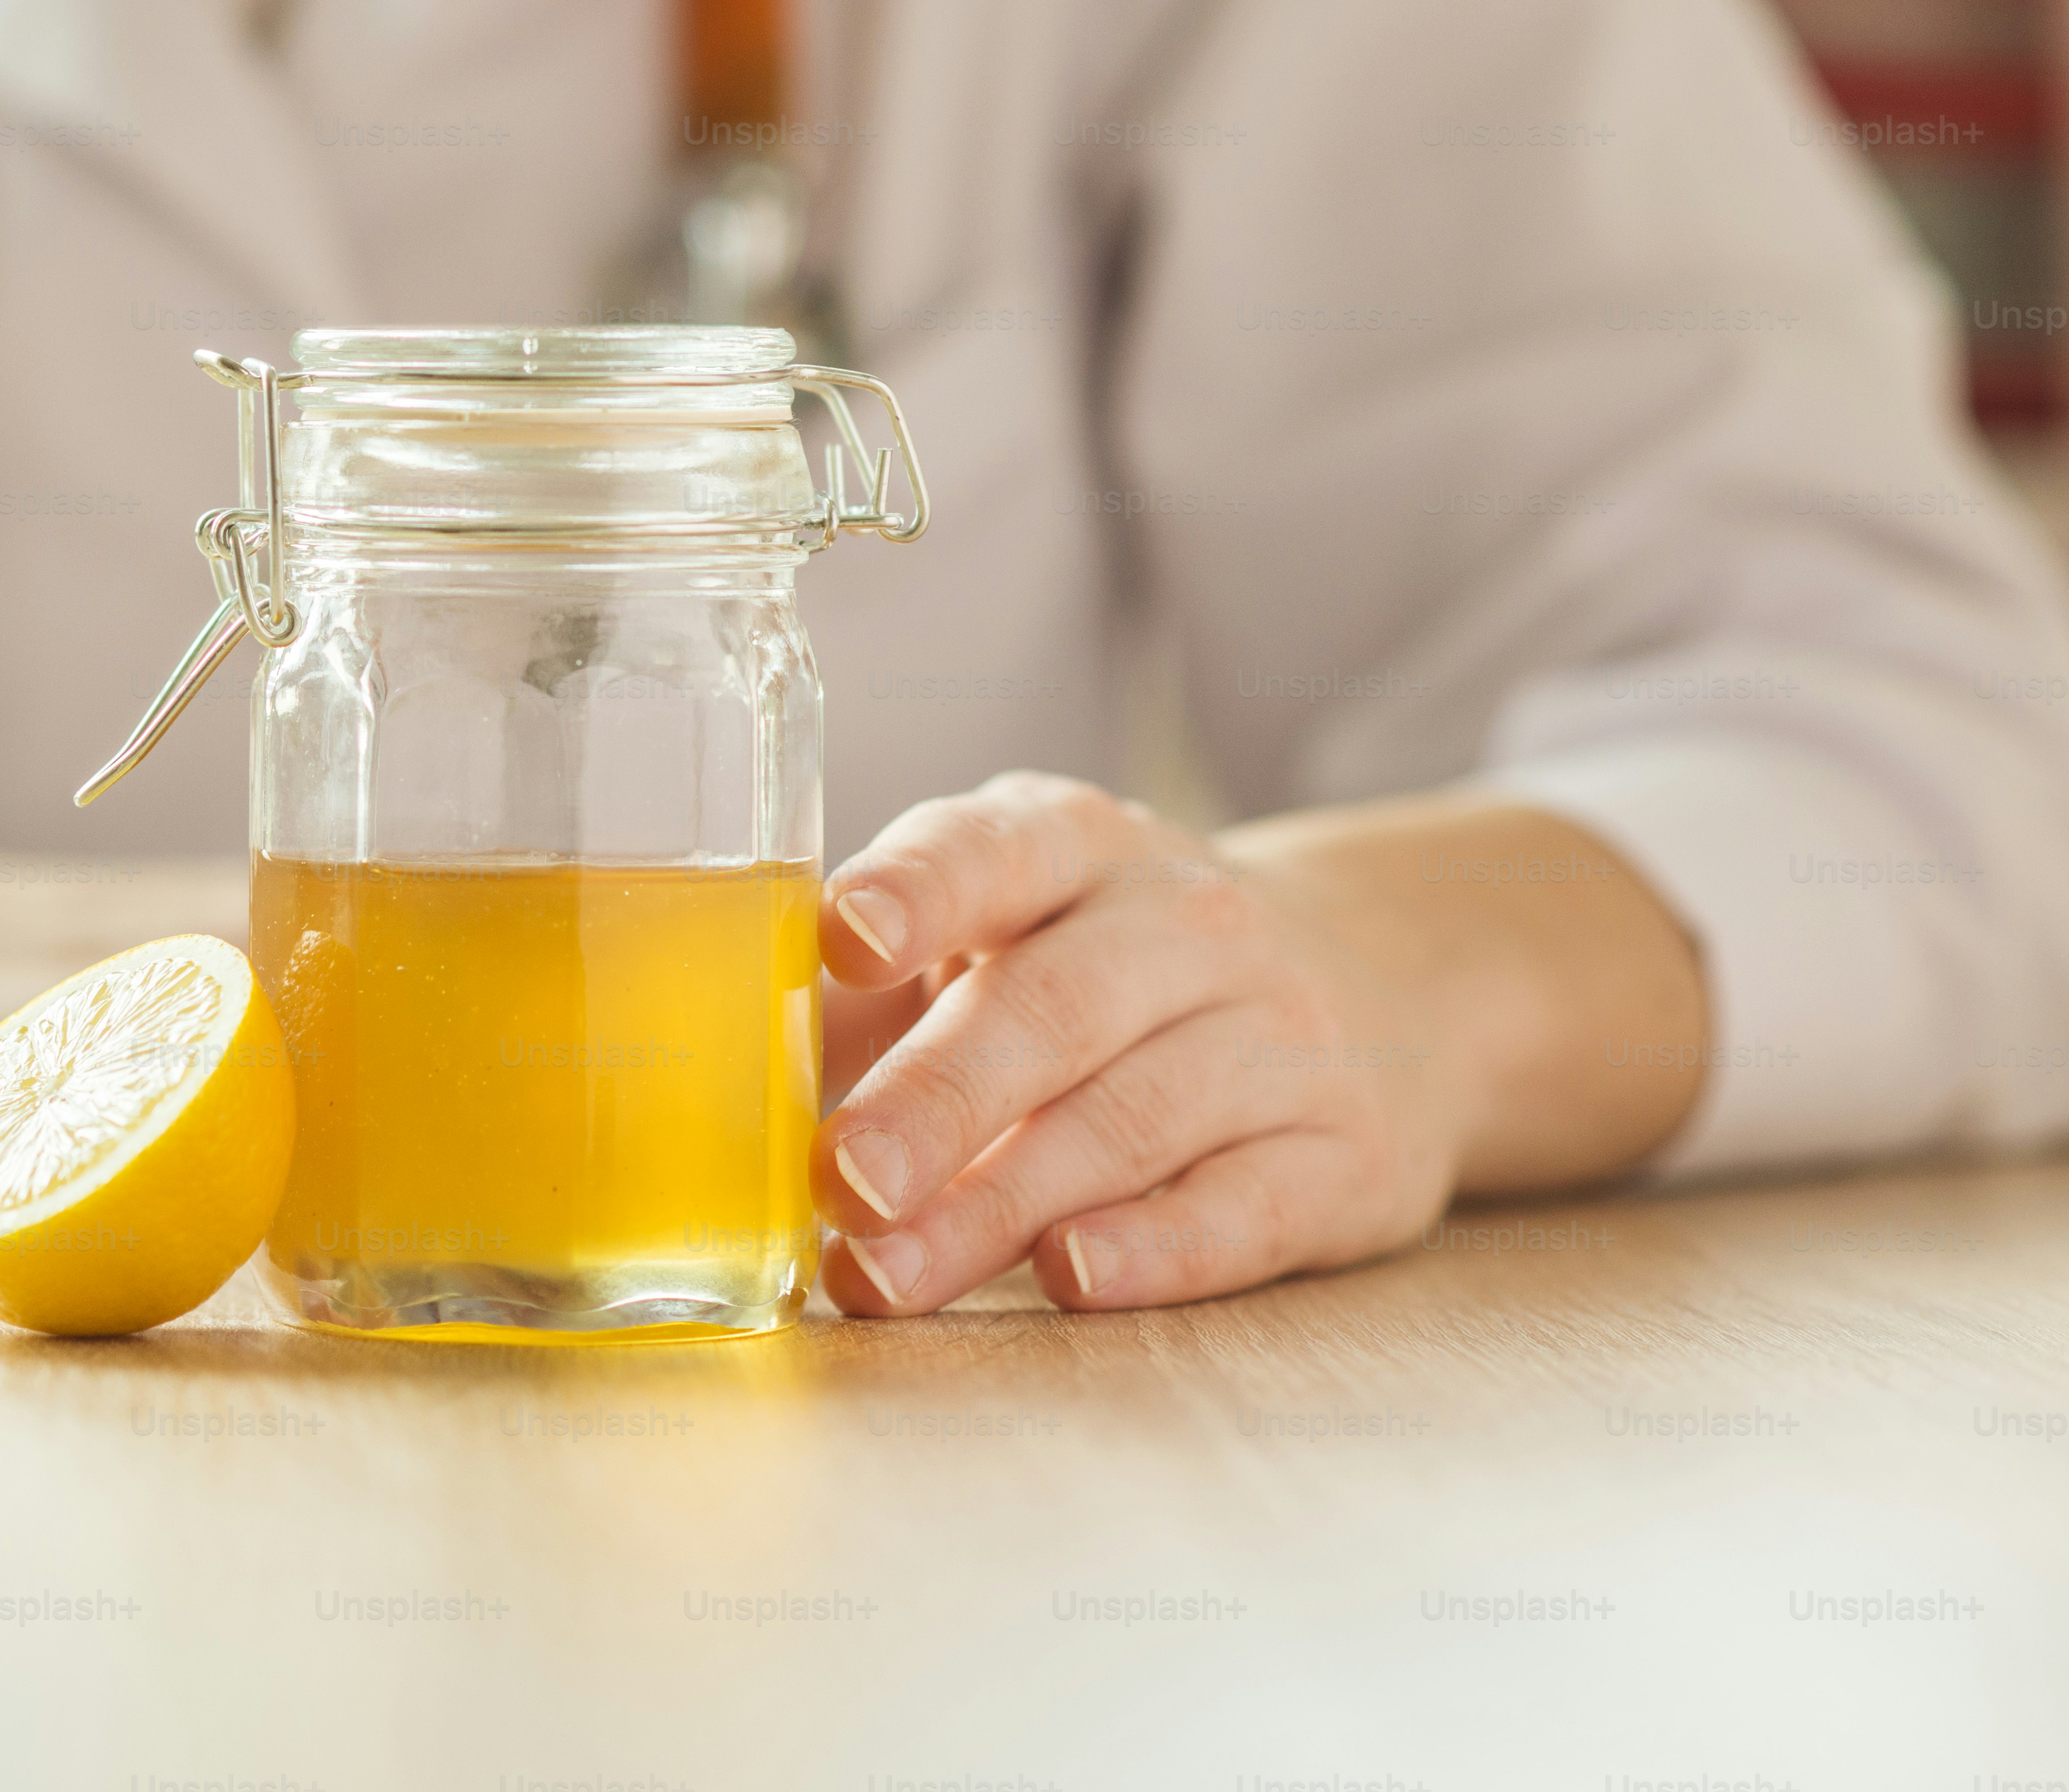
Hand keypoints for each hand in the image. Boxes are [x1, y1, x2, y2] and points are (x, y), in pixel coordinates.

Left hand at [808, 772, 1705, 1314]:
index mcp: (1073, 847)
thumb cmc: (1117, 968)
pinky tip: (1068, 1278)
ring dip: (997, 1205)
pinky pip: (1241, 1205)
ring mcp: (1278, 1037)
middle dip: (935, 1102)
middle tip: (842, 1182)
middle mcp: (1183, 926)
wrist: (1388, 985)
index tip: (844, 942)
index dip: (917, 893)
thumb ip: (874, 994)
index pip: (991, 852)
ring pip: (1128, 1121)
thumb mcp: (1006, 930)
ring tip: (888, 1273)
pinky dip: (1152, 1248)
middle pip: (1052, 1011)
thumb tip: (737, 1076)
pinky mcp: (1340, 1156)